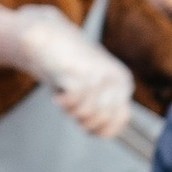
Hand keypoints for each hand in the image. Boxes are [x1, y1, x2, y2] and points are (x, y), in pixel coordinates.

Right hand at [16, 5, 133, 140]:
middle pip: (104, 118)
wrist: (48, 38)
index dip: (101, 129)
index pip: (121, 120)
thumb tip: (105, 133)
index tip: (85, 124)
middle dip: (85, 122)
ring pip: (90, 112)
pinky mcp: (79, 71)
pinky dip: (64, 103)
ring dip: (73, 112)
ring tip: (64, 102)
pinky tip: (57, 97)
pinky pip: (77, 99)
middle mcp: (115, 79)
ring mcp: (99, 74)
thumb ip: (102, 110)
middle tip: (72, 111)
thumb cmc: (68, 68)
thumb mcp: (91, 90)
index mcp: (123, 84)